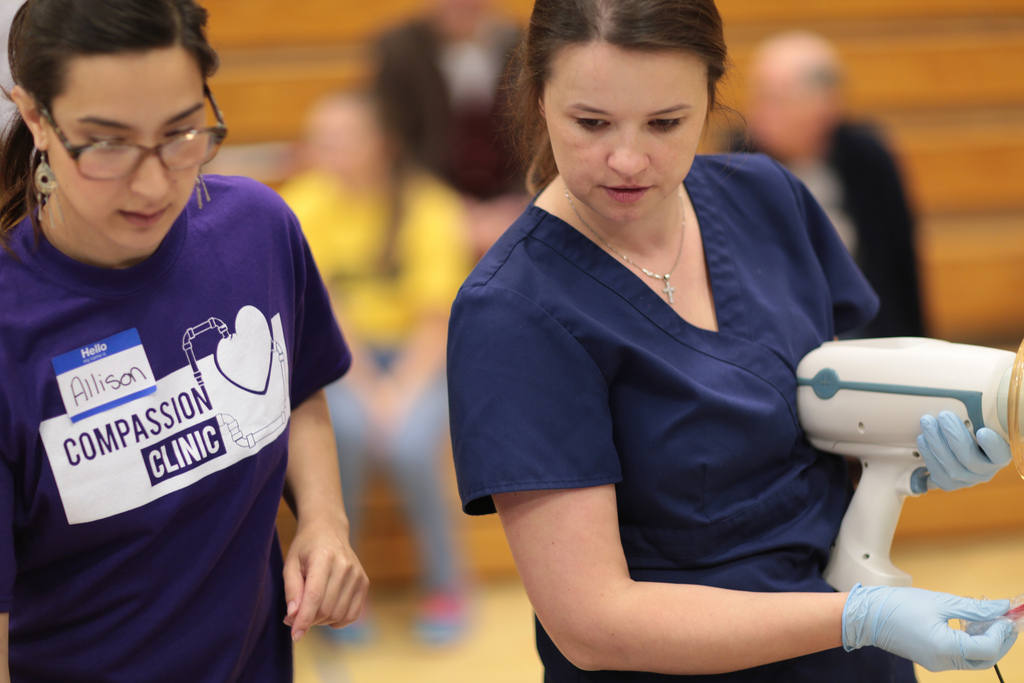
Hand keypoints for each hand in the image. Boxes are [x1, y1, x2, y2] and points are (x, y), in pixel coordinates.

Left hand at [282, 516, 368, 641]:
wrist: (329, 530)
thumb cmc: (306, 548)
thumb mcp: (290, 564)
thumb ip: (291, 591)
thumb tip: (293, 617)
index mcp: (324, 558)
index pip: (314, 597)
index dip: (304, 620)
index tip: (295, 636)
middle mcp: (345, 566)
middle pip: (326, 609)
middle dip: (309, 619)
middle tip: (297, 614)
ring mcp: (358, 574)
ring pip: (338, 614)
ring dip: (321, 620)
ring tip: (311, 608)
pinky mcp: (364, 582)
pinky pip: (352, 614)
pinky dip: (338, 620)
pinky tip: (327, 611)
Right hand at [843, 583, 1016, 670]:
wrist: (868, 615)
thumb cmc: (898, 606)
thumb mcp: (941, 602)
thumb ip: (975, 609)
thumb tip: (1001, 608)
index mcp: (945, 648)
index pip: (987, 647)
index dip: (1002, 631)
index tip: (1009, 615)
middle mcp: (943, 662)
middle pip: (984, 659)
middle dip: (999, 640)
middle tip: (1006, 619)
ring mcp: (937, 663)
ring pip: (974, 659)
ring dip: (986, 641)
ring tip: (987, 619)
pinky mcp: (932, 659)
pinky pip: (960, 656)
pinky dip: (970, 642)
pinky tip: (969, 624)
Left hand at [917, 411, 1010, 490]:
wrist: (953, 447)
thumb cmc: (969, 429)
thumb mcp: (978, 422)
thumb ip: (976, 417)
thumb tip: (968, 397)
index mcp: (998, 455)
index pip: (999, 454)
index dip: (992, 445)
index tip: (982, 431)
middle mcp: (986, 471)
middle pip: (970, 458)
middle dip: (953, 436)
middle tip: (944, 416)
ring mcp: (967, 480)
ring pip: (952, 468)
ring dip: (936, 443)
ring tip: (927, 422)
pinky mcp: (950, 484)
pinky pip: (938, 475)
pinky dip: (928, 456)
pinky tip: (922, 440)